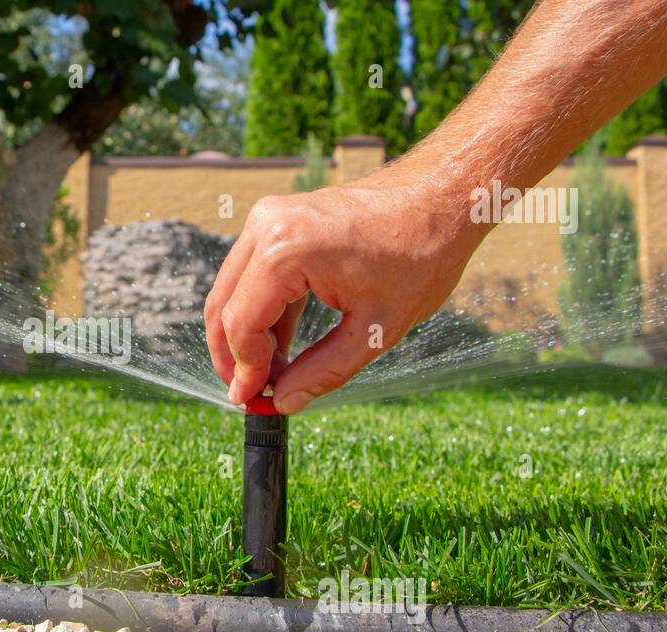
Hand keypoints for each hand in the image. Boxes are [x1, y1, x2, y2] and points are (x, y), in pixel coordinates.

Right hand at [204, 166, 483, 414]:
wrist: (442, 196)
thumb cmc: (420, 256)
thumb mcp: (376, 329)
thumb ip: (324, 371)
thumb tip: (283, 401)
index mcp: (285, 251)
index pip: (241, 324)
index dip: (244, 369)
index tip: (254, 400)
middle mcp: (266, 227)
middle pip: (224, 306)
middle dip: (232, 355)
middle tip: (251, 392)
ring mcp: (269, 217)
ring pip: (232, 290)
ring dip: (244, 335)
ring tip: (270, 374)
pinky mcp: (278, 219)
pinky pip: (252, 273)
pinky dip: (259, 310)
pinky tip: (279, 344)